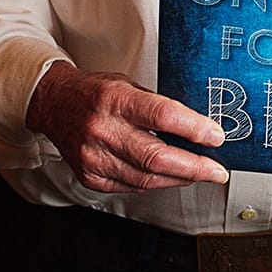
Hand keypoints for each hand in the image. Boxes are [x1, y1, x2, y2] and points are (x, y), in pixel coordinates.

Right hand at [25, 62, 228, 192]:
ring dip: (180, 178)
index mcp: (115, 100)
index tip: (216, 136)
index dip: (194, 129)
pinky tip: (172, 177)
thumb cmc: (95, 92)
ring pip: (147, 177)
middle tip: (217, 170)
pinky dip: (157, 182)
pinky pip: (132, 186)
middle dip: (195, 167)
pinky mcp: (90, 177)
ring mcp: (94, 158)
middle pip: (157, 156)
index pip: (163, 116)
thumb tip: (198, 126)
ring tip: (201, 174)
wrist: (54, 105)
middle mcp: (102, 130)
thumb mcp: (128, 85)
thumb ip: (159, 105)